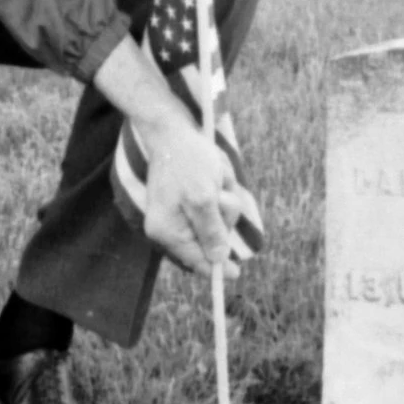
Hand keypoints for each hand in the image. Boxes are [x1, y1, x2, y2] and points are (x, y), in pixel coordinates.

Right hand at [90, 39, 245, 276]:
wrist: (172, 129)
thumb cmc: (186, 160)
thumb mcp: (203, 198)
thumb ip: (211, 230)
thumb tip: (219, 259)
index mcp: (166, 230)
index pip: (195, 259)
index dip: (217, 268)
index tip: (236, 274)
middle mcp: (169, 226)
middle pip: (209, 238)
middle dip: (223, 215)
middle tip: (220, 193)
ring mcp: (179, 212)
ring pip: (217, 218)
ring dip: (225, 198)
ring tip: (215, 176)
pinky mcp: (189, 199)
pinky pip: (215, 203)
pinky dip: (220, 189)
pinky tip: (214, 173)